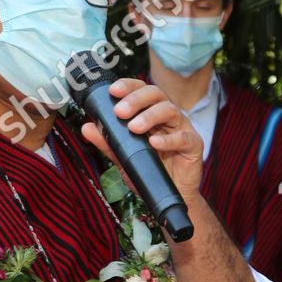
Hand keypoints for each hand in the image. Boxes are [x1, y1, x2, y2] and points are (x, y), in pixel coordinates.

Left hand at [80, 78, 203, 202]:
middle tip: (120, 111)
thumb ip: (108, 142)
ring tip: (134, 127)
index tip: (112, 91)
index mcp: (152, 113)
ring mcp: (182, 128)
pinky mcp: (194, 145)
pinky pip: (183, 137)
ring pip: (170, 110)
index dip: (128, 86)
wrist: (173, 195)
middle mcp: (168, 117)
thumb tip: (87, 127)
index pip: (141, 90)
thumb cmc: (151, 171)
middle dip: (136, 99)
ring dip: (150, 116)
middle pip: (156, 94)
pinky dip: (168, 139)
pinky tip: (154, 142)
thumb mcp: (124, 157)